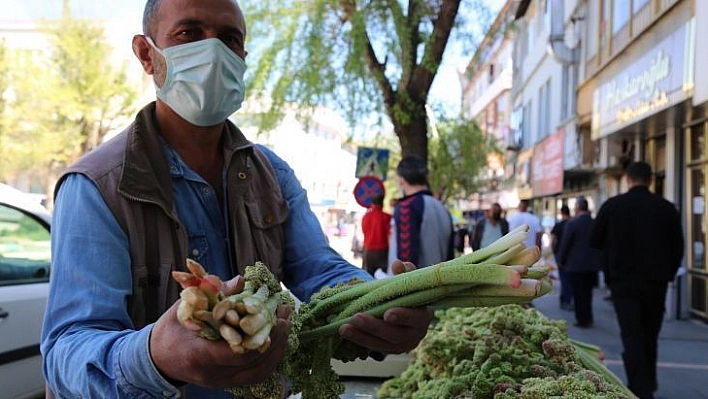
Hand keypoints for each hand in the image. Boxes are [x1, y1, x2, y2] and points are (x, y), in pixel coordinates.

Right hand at [149, 275, 291, 388]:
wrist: (158, 359)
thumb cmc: (171, 330)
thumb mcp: (186, 308)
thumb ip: (213, 296)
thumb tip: (240, 280)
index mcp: (199, 355)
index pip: (235, 352)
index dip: (258, 335)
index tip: (272, 314)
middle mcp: (212, 374)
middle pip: (253, 363)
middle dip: (274, 338)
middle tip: (285, 314)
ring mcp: (221, 382)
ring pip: (259, 372)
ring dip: (277, 349)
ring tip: (286, 326)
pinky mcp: (228, 383)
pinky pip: (256, 375)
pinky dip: (270, 358)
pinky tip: (278, 341)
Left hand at [337, 259, 433, 354]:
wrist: (406, 311)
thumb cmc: (408, 293)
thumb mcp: (408, 282)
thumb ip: (405, 272)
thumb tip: (397, 264)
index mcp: (423, 316)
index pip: (415, 318)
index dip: (402, 316)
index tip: (387, 314)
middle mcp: (415, 334)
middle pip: (394, 334)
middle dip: (374, 326)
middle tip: (357, 317)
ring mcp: (401, 345)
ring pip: (381, 343)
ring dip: (361, 335)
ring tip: (343, 327)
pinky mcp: (388, 349)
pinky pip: (372, 346)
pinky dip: (358, 339)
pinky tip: (344, 331)